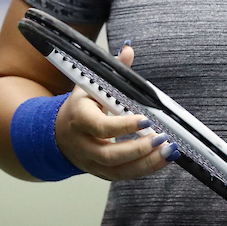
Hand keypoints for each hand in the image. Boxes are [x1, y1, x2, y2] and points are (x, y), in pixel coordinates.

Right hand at [53, 44, 175, 179]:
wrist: (57, 134)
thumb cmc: (79, 107)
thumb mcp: (90, 85)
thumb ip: (113, 71)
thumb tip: (128, 50)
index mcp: (79, 118)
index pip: (101, 127)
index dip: (124, 126)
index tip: (146, 120)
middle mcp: (83, 144)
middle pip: (110, 155)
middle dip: (139, 149)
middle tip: (162, 138)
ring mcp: (91, 163)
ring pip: (119, 170)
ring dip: (146, 163)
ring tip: (168, 152)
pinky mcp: (102, 173)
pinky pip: (124, 176)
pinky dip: (145, 169)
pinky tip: (162, 159)